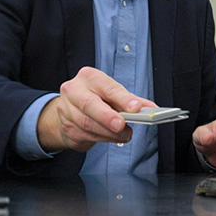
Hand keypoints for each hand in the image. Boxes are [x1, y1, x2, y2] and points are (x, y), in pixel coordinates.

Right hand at [38, 66, 155, 152]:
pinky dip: (103, 138)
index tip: (136, 108)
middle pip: (90, 104)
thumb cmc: (95, 97)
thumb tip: (149, 108)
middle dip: (108, 117)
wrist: (70, 109)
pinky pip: (86, 135)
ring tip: (125, 134)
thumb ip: (130, 100)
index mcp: (89, 77)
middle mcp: (74, 90)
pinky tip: (113, 138)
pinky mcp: (66, 127)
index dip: (123, 98)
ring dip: (109, 132)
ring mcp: (67, 109)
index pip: (108, 87)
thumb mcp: (112, 93)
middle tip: (122, 125)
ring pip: (88, 124)